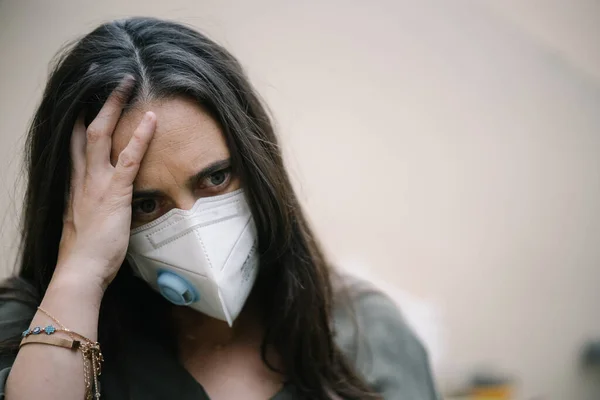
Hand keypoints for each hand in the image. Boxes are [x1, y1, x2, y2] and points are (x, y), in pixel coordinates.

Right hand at [55, 77, 155, 289]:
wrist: (81, 271)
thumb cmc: (87, 254)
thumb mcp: (87, 224)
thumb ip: (93, 209)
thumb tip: (104, 208)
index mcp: (76, 186)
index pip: (76, 146)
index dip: (80, 122)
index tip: (88, 104)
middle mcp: (82, 179)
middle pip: (86, 132)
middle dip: (98, 105)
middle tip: (112, 83)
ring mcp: (97, 183)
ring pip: (102, 135)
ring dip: (115, 107)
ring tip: (128, 84)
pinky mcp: (113, 193)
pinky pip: (128, 159)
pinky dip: (140, 137)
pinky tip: (151, 119)